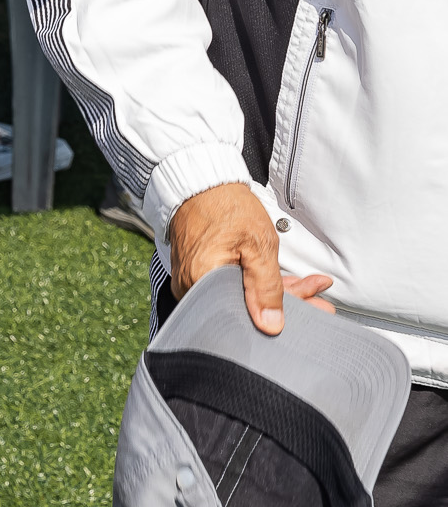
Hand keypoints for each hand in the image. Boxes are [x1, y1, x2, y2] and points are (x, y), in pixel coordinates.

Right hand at [167, 182, 334, 334]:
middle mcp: (190, 286)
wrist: (201, 182)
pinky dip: (254, 282)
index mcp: (202, 282)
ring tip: (303, 285)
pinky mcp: (196, 271)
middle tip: (315, 296)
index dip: (285, 312)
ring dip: (273, 291)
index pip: (248, 313)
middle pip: (244, 307)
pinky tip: (279, 279)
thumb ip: (267, 287)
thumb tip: (271, 324)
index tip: (315, 307)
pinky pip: (229, 286)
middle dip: (285, 302)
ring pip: (239, 296)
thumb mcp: (258, 245)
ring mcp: (191, 279)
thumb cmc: (224, 205)